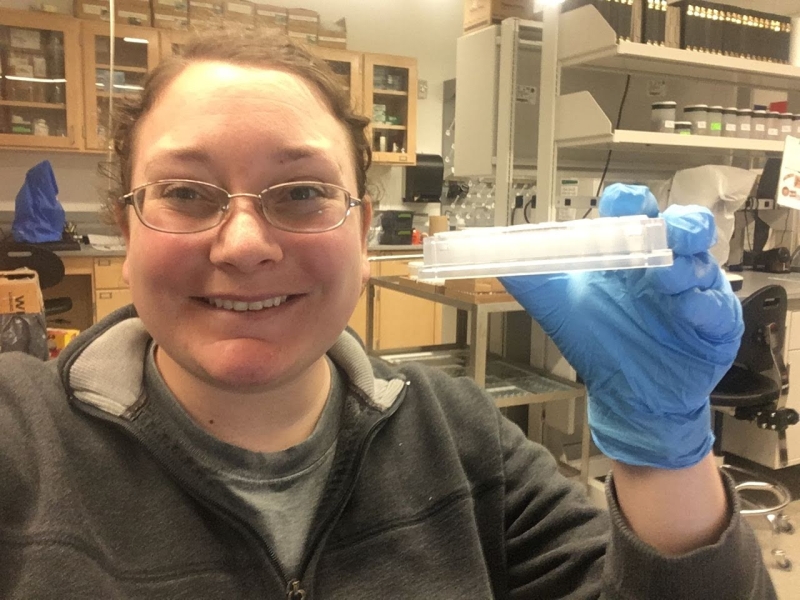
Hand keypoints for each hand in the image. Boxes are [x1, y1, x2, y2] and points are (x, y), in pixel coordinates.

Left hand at [500, 184, 742, 468]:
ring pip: (702, 263)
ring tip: (666, 278)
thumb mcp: (557, 306)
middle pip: (684, 227)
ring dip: (685, 267)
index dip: (632, 203)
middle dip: (678, 224)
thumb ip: (529, 277)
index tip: (624, 206)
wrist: (627, 397)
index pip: (636, 211)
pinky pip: (718, 308)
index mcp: (629, 252)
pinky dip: (701, 306)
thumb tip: (490, 252)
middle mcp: (666, 264)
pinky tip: (685, 309)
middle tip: (664, 232)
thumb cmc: (598, 341)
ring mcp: (694, 292)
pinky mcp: (716, 325)